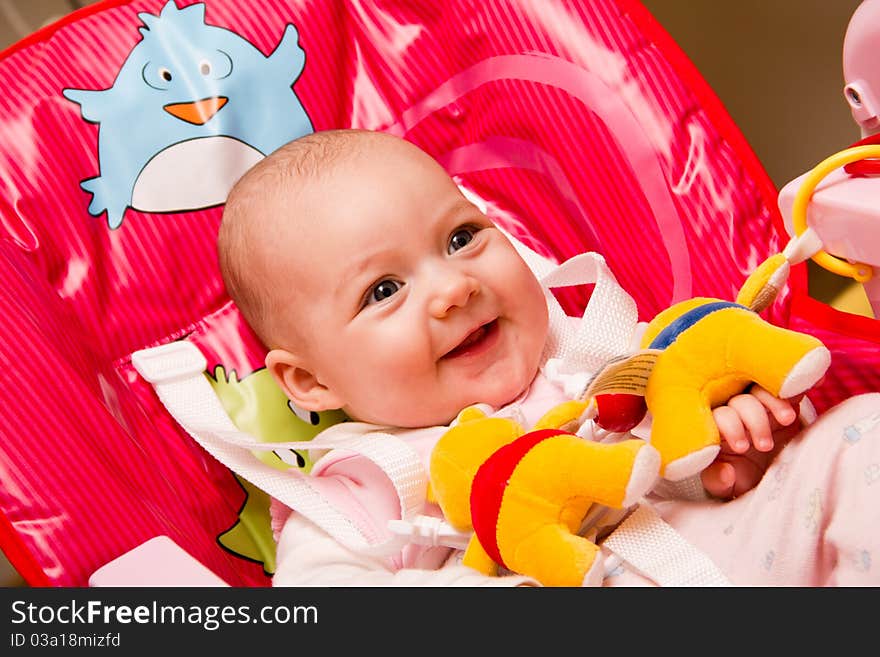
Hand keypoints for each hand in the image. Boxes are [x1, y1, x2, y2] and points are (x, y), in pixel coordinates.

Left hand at [701, 385, 802, 499]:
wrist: (770, 475)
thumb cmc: (740, 478)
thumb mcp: (727, 485)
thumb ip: (719, 481)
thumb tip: (725, 473)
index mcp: (715, 426)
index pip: (717, 417)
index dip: (729, 427)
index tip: (742, 447)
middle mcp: (734, 410)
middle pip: (739, 401)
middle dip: (753, 418)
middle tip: (765, 445)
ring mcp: (759, 402)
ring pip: (761, 389)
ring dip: (774, 401)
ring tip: (787, 419)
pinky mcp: (783, 399)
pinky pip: (788, 384)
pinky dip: (799, 382)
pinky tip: (814, 382)